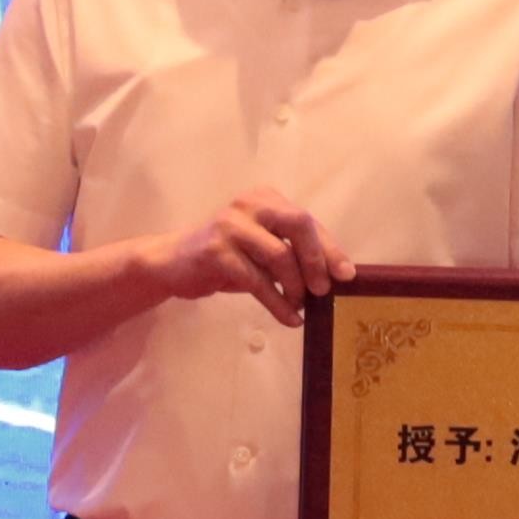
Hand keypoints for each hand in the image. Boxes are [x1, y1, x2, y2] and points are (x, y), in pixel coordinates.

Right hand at [155, 192, 343, 324]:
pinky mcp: (217, 251)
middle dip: (317, 260)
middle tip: (323, 289)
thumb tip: (333, 276)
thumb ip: (290, 252)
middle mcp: (249, 204)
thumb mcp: (260, 248)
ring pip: (279, 255)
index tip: (346, 275)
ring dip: (296, 287)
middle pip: (298, 225)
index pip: (306, 221)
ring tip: (300, 307)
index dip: (330, 248)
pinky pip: (257, 281)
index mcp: (265, 198)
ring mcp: (231, 225)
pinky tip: (289, 319)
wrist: (172, 263)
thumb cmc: (225, 257)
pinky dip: (277, 303)